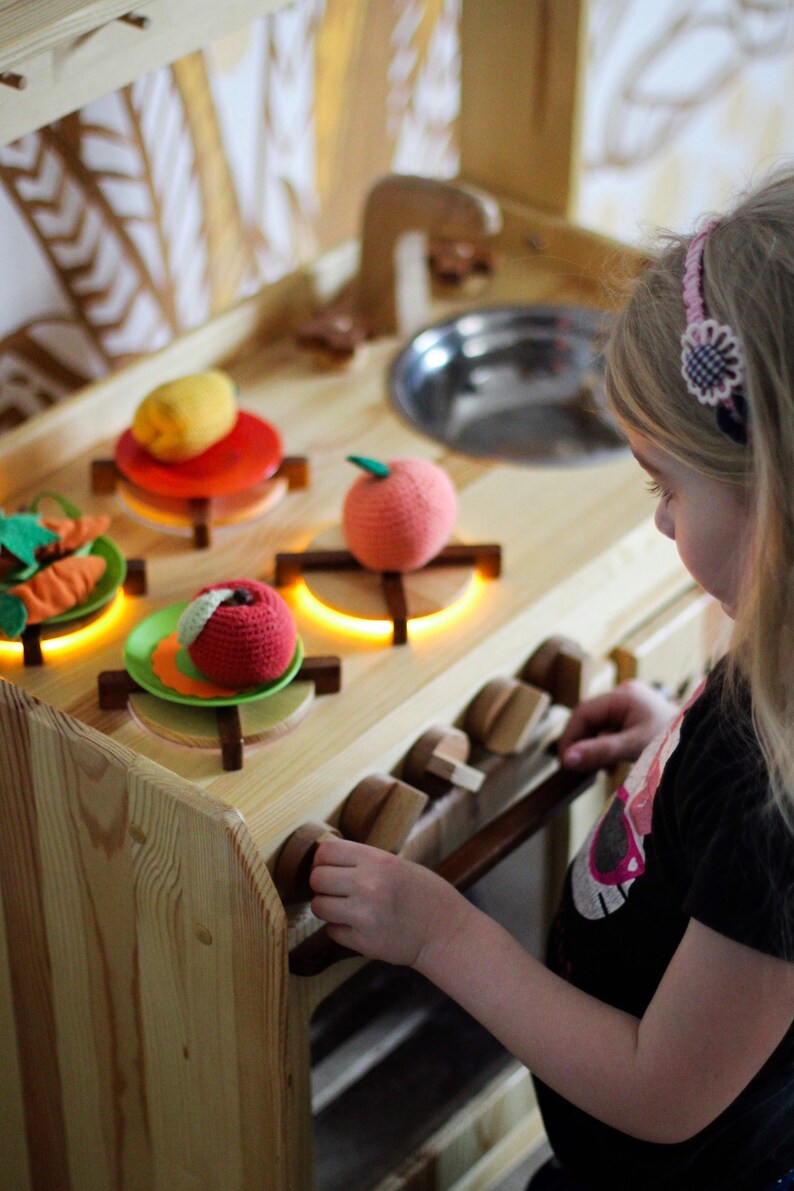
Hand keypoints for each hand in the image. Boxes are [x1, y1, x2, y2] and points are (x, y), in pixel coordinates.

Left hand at [310, 837, 469, 968]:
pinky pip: (331, 931)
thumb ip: (361, 861)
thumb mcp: (395, 864)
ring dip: (329, 908)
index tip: (332, 867)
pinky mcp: (363, 942)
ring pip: (318, 906)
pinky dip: (340, 929)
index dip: (324, 860)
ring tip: (348, 908)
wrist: (446, 932)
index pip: (325, 851)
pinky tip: (360, 926)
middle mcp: (368, 885)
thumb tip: (322, 857)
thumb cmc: (422, 893)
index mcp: (377, 861)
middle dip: (324, 885)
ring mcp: (364, 916)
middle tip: (339, 890)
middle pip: (316, 878)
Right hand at [557, 680, 676, 772]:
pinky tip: (613, 765)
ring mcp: (632, 705)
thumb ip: (599, 751)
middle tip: (579, 769)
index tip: (565, 761)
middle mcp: (625, 695)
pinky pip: (612, 731)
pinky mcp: (637, 718)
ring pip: (600, 726)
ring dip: (596, 748)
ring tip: (600, 769)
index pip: (583, 712)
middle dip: (584, 744)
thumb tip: (566, 759)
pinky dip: (608, 748)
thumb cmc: (672, 744)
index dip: (570, 737)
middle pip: (590, 719)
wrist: (705, 748)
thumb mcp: (632, 747)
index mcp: (623, 695)